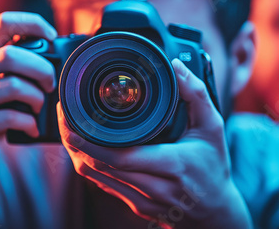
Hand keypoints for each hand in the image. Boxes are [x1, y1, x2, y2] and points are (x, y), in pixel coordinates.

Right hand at [0, 12, 56, 181]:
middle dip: (42, 69)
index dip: (34, 24)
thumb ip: (9, 65)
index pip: (4, 22)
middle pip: (11, 55)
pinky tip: (32, 128)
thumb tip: (53, 53)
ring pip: (13, 86)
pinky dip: (30, 124)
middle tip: (50, 84)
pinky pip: (10, 118)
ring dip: (37, 98)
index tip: (53, 38)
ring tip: (39, 108)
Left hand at [57, 59, 251, 227]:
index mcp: (173, 166)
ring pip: (96, 176)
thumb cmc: (213, 167)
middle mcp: (154, 187)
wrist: (214, 212)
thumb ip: (196, 94)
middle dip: (75, 141)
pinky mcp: (134, 205)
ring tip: (68, 126)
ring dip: (78, 152)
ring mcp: (141, 200)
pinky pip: (103, 184)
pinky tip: (84, 146)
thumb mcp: (213, 128)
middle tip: (64, 115)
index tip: (71, 124)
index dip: (90, 142)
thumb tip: (176, 66)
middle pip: (101, 166)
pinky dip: (90, 163)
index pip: (121, 157)